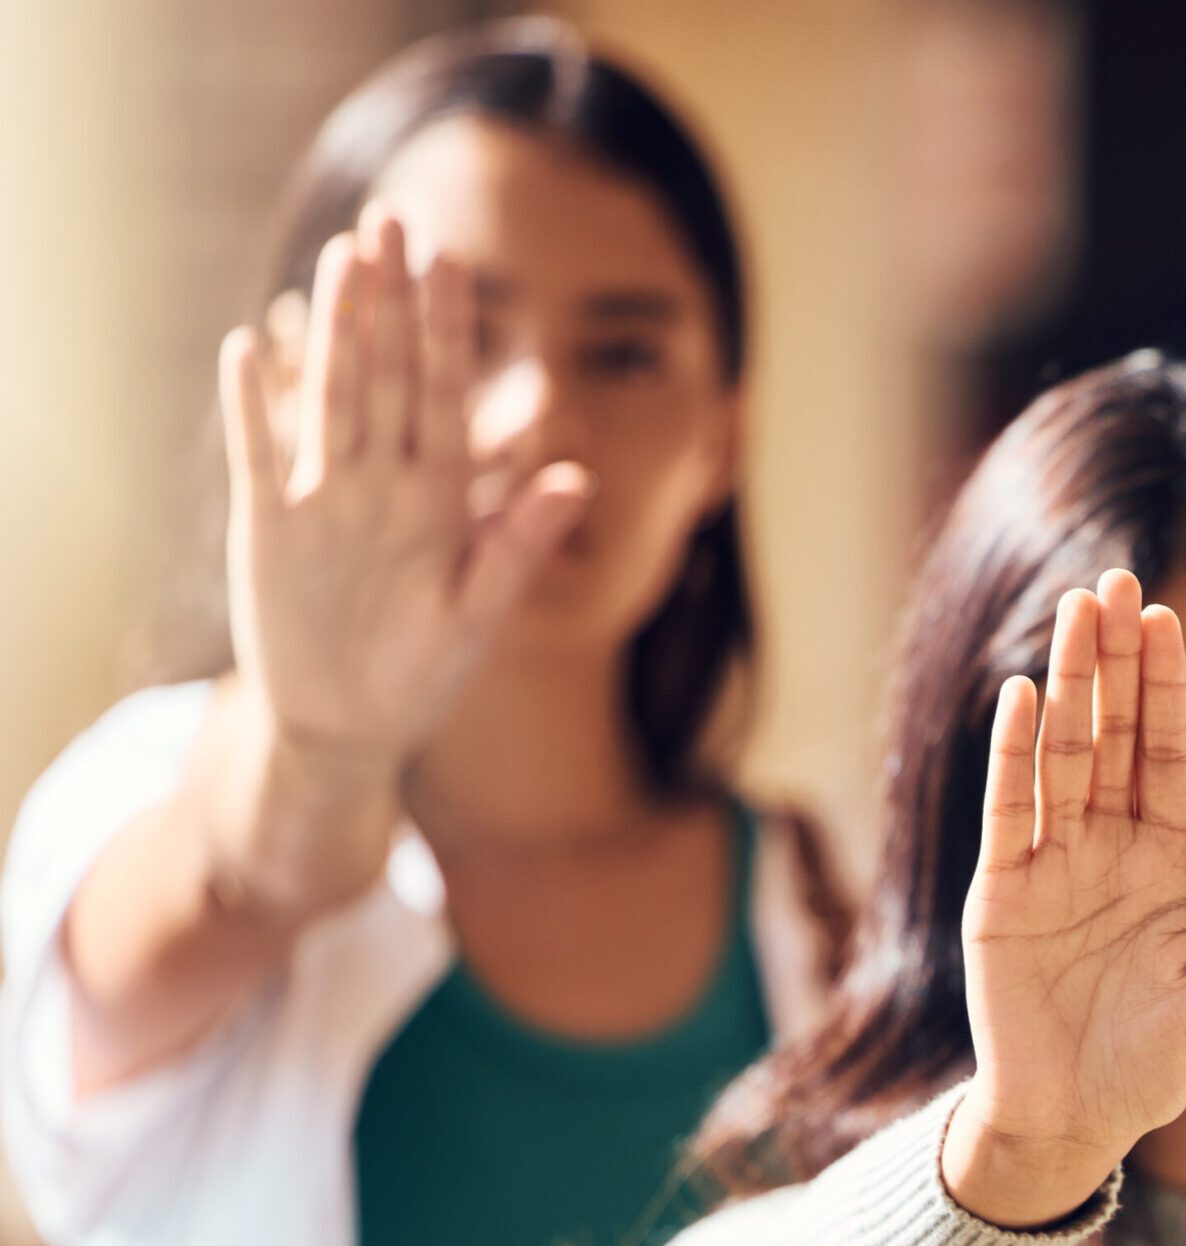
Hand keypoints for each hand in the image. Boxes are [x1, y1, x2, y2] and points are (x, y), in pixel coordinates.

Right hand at [218, 206, 589, 770]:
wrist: (349, 724)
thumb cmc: (422, 673)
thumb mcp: (477, 614)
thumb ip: (519, 543)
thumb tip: (577, 477)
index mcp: (439, 498)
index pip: (444, 393)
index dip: (448, 328)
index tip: (454, 260)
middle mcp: (381, 483)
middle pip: (386, 374)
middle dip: (390, 300)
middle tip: (392, 219)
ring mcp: (323, 498)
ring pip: (331, 397)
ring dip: (335, 330)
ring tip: (340, 259)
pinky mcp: (269, 525)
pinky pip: (257, 454)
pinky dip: (252, 408)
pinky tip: (246, 348)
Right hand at [944, 572, 1185, 1226]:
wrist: (1082, 1119)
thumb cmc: (1158, 1060)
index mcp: (1164, 861)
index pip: (1162, 753)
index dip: (1164, 685)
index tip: (1165, 617)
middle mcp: (1103, 848)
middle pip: (1109, 733)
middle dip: (1112, 658)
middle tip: (1116, 579)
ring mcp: (1049, 866)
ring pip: (1059, 754)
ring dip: (1066, 683)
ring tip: (1074, 611)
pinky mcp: (1000, 895)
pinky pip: (1008, 813)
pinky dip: (1014, 757)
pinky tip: (1023, 699)